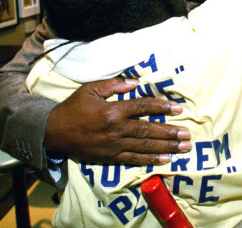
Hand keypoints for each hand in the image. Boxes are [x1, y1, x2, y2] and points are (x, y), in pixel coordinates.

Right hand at [44, 77, 190, 164]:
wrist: (54, 132)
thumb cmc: (73, 108)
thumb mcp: (90, 89)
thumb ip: (113, 85)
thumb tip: (135, 82)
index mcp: (113, 110)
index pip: (143, 107)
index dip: (162, 107)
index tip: (178, 108)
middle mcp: (116, 129)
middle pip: (148, 130)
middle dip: (170, 133)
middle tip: (187, 134)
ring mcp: (114, 145)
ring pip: (144, 146)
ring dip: (166, 147)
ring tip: (183, 147)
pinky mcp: (110, 157)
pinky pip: (134, 159)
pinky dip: (150, 160)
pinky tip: (165, 160)